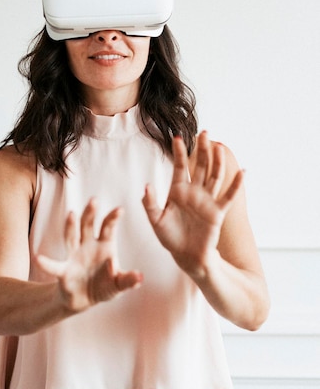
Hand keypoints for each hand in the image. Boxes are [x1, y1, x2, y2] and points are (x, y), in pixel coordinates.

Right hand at [36, 199, 142, 312]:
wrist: (84, 300)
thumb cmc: (104, 287)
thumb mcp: (118, 285)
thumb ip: (128, 281)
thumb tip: (140, 278)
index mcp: (105, 245)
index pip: (108, 228)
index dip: (113, 218)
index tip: (119, 209)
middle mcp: (88, 245)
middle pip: (88, 225)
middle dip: (91, 213)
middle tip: (94, 200)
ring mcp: (73, 255)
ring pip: (71, 236)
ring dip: (72, 226)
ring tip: (72, 215)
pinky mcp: (63, 270)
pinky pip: (54, 265)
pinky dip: (47, 263)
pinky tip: (38, 259)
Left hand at [142, 131, 243, 277]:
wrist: (186, 255)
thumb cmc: (170, 238)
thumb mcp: (156, 221)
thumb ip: (151, 204)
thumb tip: (146, 186)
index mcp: (177, 191)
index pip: (179, 167)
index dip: (178, 153)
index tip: (177, 138)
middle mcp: (194, 192)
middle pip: (199, 166)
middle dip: (201, 150)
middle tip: (204, 133)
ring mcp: (207, 200)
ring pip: (214, 176)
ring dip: (217, 162)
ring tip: (218, 146)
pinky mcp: (217, 211)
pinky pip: (229, 196)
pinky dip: (236, 184)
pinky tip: (242, 172)